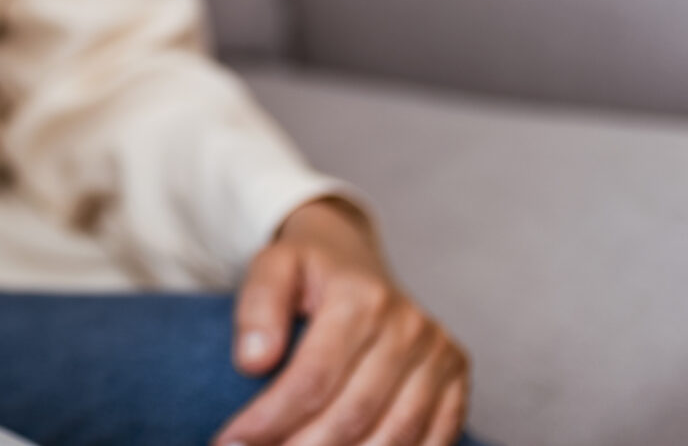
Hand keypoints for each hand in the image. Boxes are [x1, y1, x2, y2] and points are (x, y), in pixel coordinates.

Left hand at [217, 197, 469, 445]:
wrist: (356, 259)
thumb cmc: (308, 270)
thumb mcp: (273, 266)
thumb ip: (258, 306)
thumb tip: (252, 363)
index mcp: (362, 298)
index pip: (313, 378)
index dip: (271, 419)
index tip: (231, 442)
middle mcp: (410, 328)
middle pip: (353, 413)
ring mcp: (440, 356)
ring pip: (394, 435)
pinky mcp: (457, 381)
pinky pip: (432, 439)